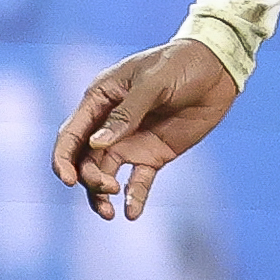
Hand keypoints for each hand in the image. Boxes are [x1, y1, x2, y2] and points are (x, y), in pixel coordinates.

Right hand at [48, 37, 242, 221]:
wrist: (216, 70)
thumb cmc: (180, 64)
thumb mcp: (152, 83)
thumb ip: (126, 114)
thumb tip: (96, 145)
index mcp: (100, 99)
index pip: (71, 134)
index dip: (63, 159)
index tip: (67, 180)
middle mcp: (109, 124)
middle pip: (85, 160)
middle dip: (90, 179)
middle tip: (108, 187)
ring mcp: (130, 141)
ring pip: (105, 175)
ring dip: (102, 195)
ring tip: (111, 213)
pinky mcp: (153, 155)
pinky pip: (137, 182)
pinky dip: (133, 198)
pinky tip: (131, 214)